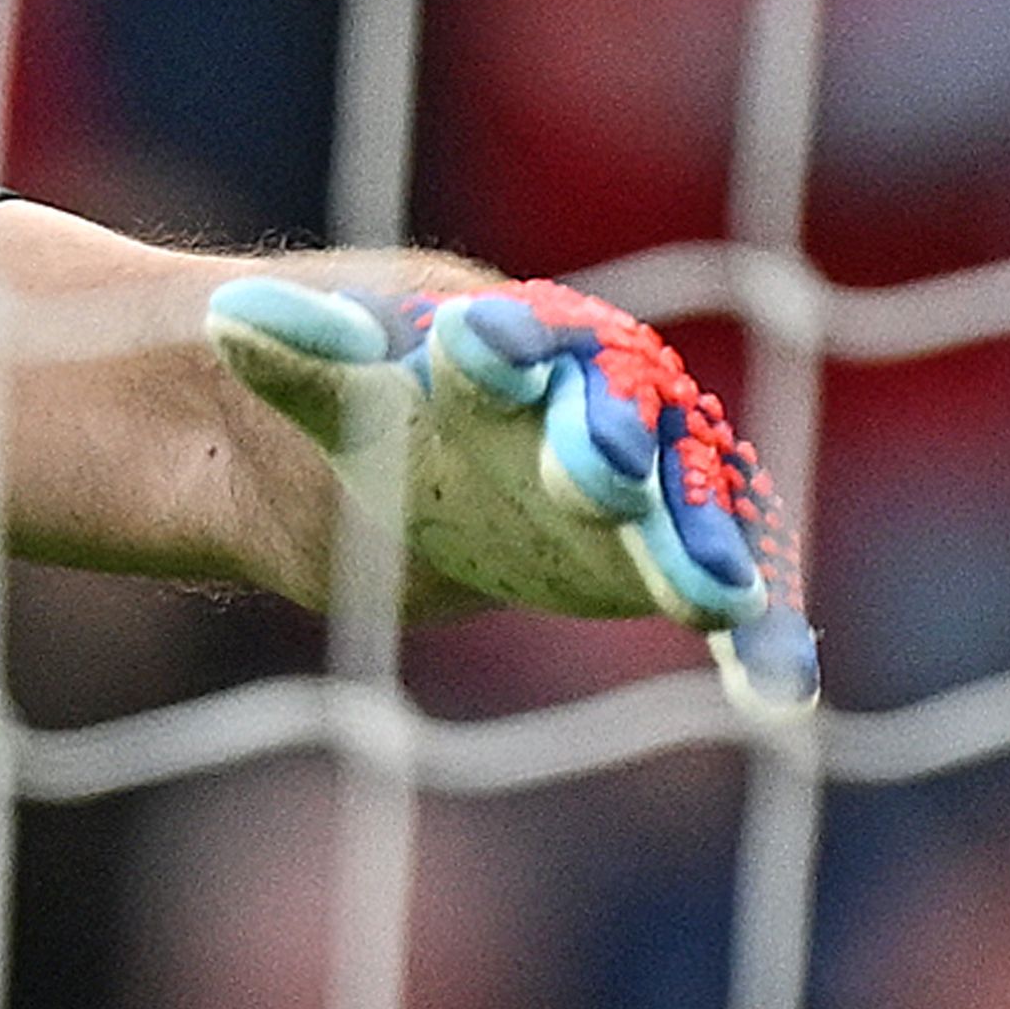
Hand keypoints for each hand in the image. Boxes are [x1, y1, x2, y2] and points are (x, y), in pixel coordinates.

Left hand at [206, 272, 820, 718]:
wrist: (379, 457)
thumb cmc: (354, 390)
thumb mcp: (312, 372)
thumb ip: (294, 352)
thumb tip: (227, 322)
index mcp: (509, 339)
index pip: (518, 334)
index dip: (506, 344)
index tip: (484, 347)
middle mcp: (585, 404)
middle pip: (613, 417)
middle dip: (607, 444)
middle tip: (602, 475)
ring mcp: (626, 486)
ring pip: (676, 510)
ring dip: (695, 546)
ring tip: (717, 597)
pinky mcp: (642, 563)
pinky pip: (715, 595)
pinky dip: (756, 633)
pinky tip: (782, 686)